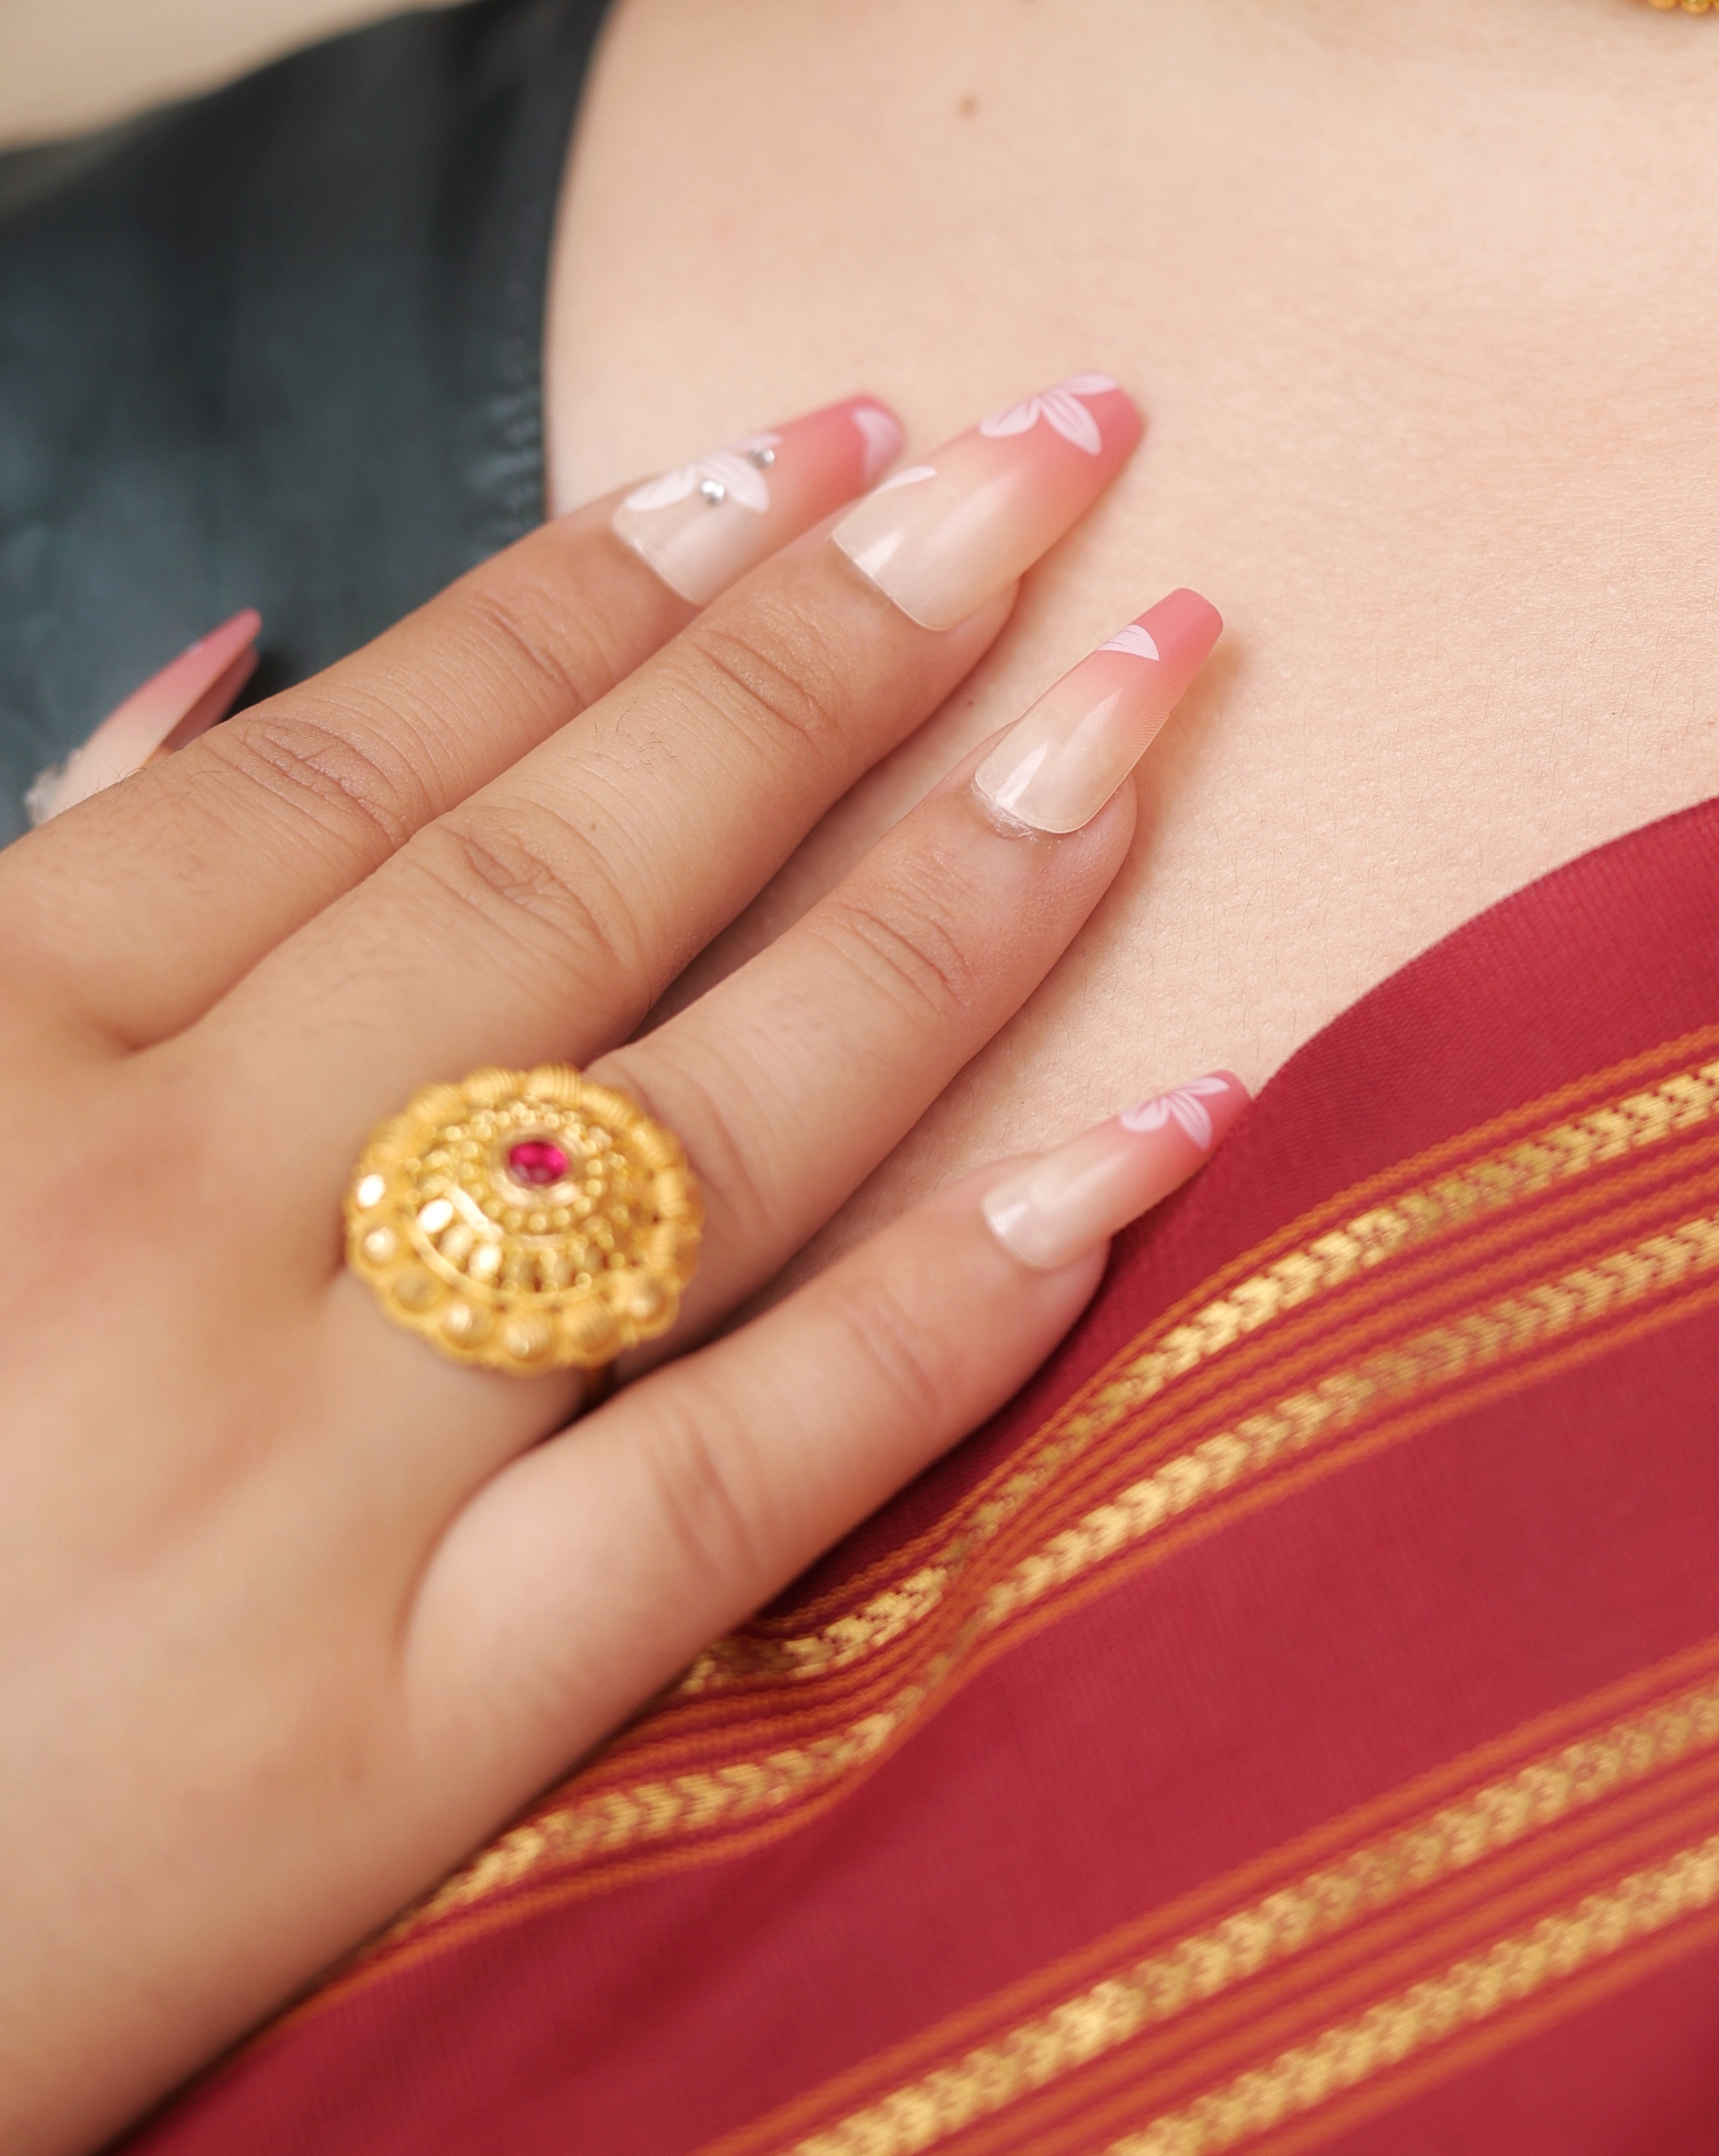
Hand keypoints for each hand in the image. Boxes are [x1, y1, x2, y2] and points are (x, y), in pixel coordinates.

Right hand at [0, 385, 1238, 2155]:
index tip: (817, 433)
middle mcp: (176, 1210)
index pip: (381, 754)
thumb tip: (228, 667)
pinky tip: (1168, 1127)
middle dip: (847, 639)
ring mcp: (312, 1467)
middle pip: (585, 871)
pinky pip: (751, 1466)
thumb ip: (21, 884)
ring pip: (712, 1116)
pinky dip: (975, 1290)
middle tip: (1060, 447)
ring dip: (964, 887)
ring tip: (1156, 692)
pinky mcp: (412, 1722)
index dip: (622, 575)